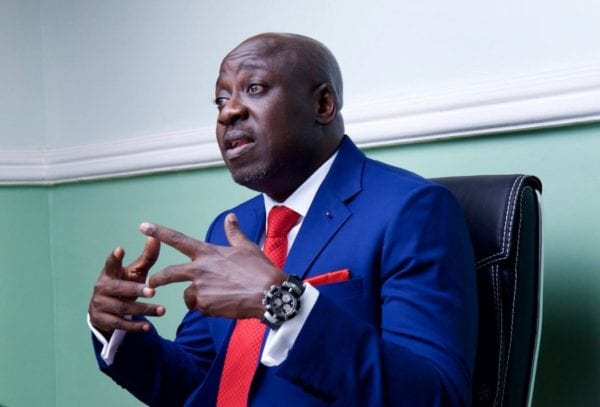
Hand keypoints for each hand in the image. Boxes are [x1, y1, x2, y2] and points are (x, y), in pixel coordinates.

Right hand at [88, 237, 164, 336]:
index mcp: (109, 273)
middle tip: (152, 291)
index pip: (110, 264)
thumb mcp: (134, 272)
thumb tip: (156, 237)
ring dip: (144, 310)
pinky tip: (148, 327)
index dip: (114, 258)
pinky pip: (120, 324)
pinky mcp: (102, 320)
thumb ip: (146, 257)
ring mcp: (100, 305)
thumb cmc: (124, 285)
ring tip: (162, 310)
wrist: (104, 311)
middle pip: (119, 289)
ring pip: (123, 308)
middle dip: (136, 290)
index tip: (120, 249)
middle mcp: (102, 288)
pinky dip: (135, 326)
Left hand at [140, 213, 284, 319]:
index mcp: (208, 253)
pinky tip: (225, 306)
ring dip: (195, 298)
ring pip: (187, 296)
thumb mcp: (246, 247)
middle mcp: (199, 270)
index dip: (159, 232)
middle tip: (151, 283)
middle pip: (167, 274)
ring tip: (217, 298)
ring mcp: (201, 289)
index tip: (143, 225)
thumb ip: (234, 233)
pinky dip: (208, 308)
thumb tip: (231, 216)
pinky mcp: (205, 306)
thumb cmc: (259, 269)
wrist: (269, 294)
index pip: (178, 239)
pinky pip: (200, 308)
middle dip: (157, 279)